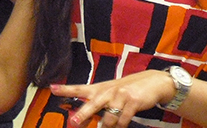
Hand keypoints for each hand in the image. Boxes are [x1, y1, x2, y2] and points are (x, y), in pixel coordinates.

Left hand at [51, 70, 174, 127]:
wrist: (154, 82)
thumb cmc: (128, 90)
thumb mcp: (111, 93)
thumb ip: (96, 104)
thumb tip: (79, 120)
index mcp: (100, 88)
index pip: (80, 88)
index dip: (66, 89)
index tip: (52, 88)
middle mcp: (108, 91)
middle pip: (93, 104)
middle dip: (83, 114)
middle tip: (74, 123)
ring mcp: (120, 95)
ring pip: (109, 120)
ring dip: (109, 127)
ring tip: (113, 125)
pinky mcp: (132, 102)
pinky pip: (122, 121)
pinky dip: (121, 126)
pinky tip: (123, 123)